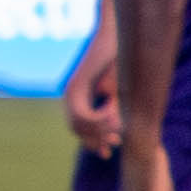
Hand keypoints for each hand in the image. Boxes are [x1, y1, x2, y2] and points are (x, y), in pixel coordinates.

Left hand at [67, 24, 122, 147]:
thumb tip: (117, 127)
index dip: (91, 141)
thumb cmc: (120, 62)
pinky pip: (83, 112)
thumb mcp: (116, 91)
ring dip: (99, 130)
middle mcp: (70, 95)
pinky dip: (99, 118)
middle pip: (76, 128)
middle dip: (95, 139)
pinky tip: (114, 115)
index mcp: (78, 97)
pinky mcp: (77, 85)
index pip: (79, 128)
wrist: (114, 37)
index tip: (106, 153)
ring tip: (117, 131)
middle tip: (114, 144)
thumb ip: (112, 108)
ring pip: (79, 123)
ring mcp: (71, 90)